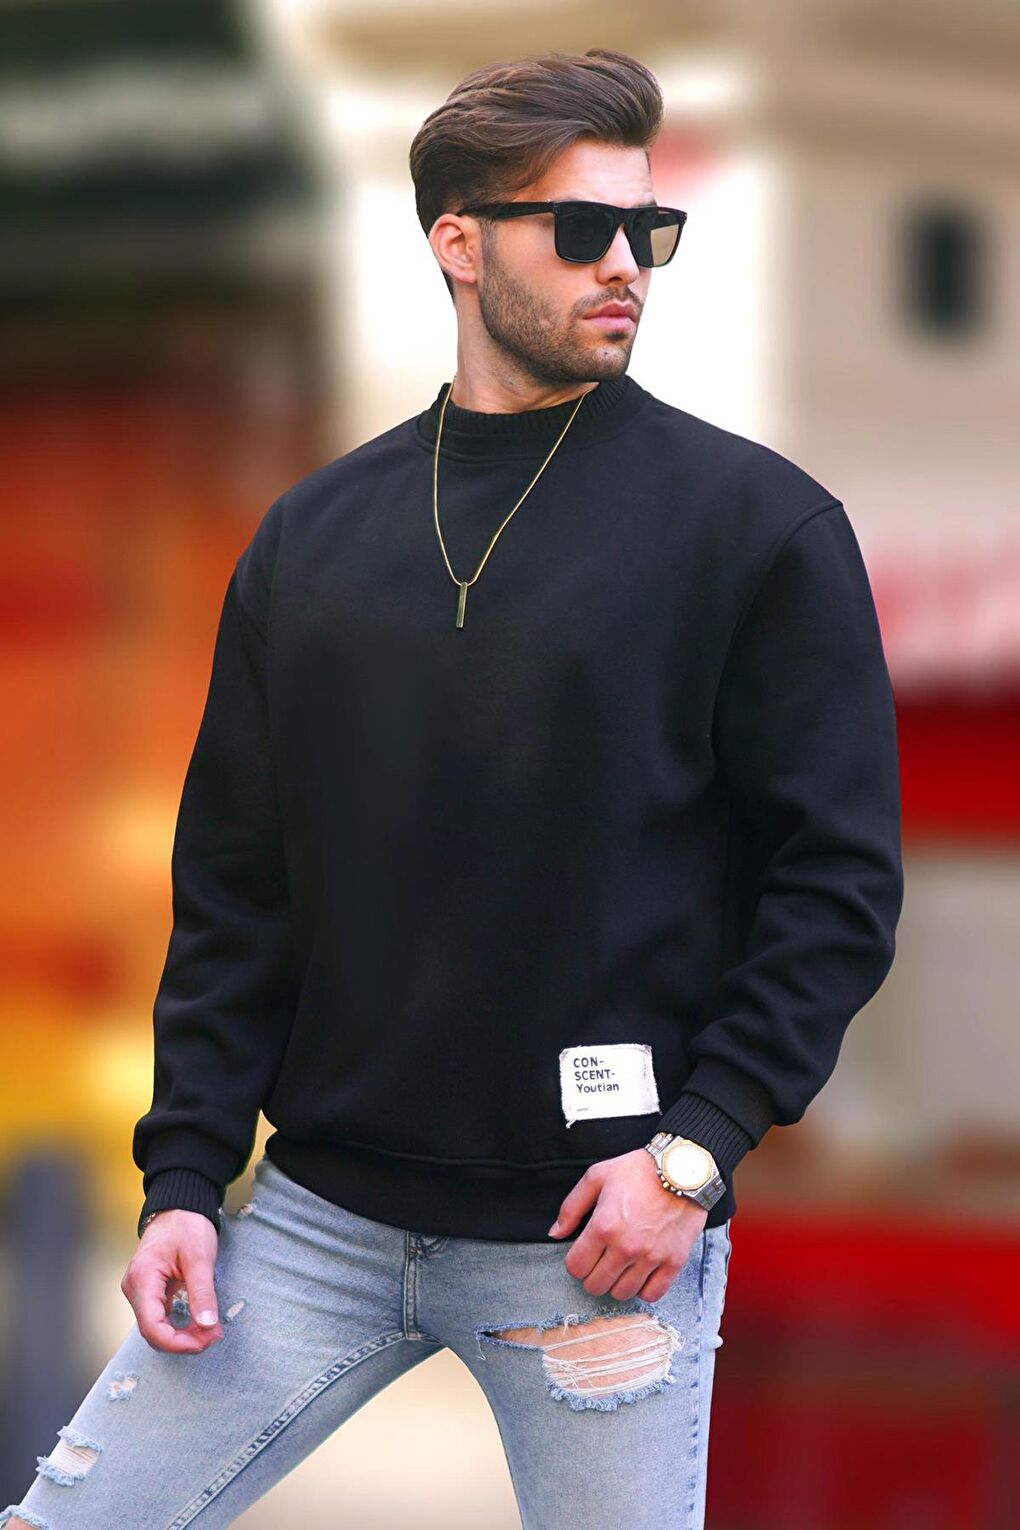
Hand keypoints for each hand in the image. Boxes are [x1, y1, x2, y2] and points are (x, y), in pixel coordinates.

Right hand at [121, 1210, 222, 1353]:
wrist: (180, 1206)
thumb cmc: (187, 1225)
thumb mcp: (199, 1258)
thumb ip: (202, 1293)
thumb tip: (208, 1326)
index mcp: (142, 1279)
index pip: (152, 1327)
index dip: (178, 1343)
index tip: (206, 1341)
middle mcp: (134, 1289)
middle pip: (153, 1332)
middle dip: (184, 1341)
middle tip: (214, 1336)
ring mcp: (140, 1291)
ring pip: (157, 1327)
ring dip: (183, 1335)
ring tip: (210, 1331)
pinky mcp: (150, 1291)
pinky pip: (161, 1317)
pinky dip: (179, 1325)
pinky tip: (199, 1323)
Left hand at [548, 1148, 708, 1302]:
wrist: (683, 1169)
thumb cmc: (639, 1170)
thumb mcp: (597, 1177)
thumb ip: (571, 1207)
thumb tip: (555, 1233)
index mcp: (604, 1226)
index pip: (576, 1267)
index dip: (575, 1262)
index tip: (583, 1254)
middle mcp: (626, 1247)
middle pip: (596, 1285)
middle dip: (592, 1275)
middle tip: (600, 1261)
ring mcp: (651, 1257)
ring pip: (622, 1293)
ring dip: (616, 1283)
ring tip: (620, 1267)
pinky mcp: (674, 1262)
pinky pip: (652, 1294)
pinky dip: (643, 1289)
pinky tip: (640, 1274)